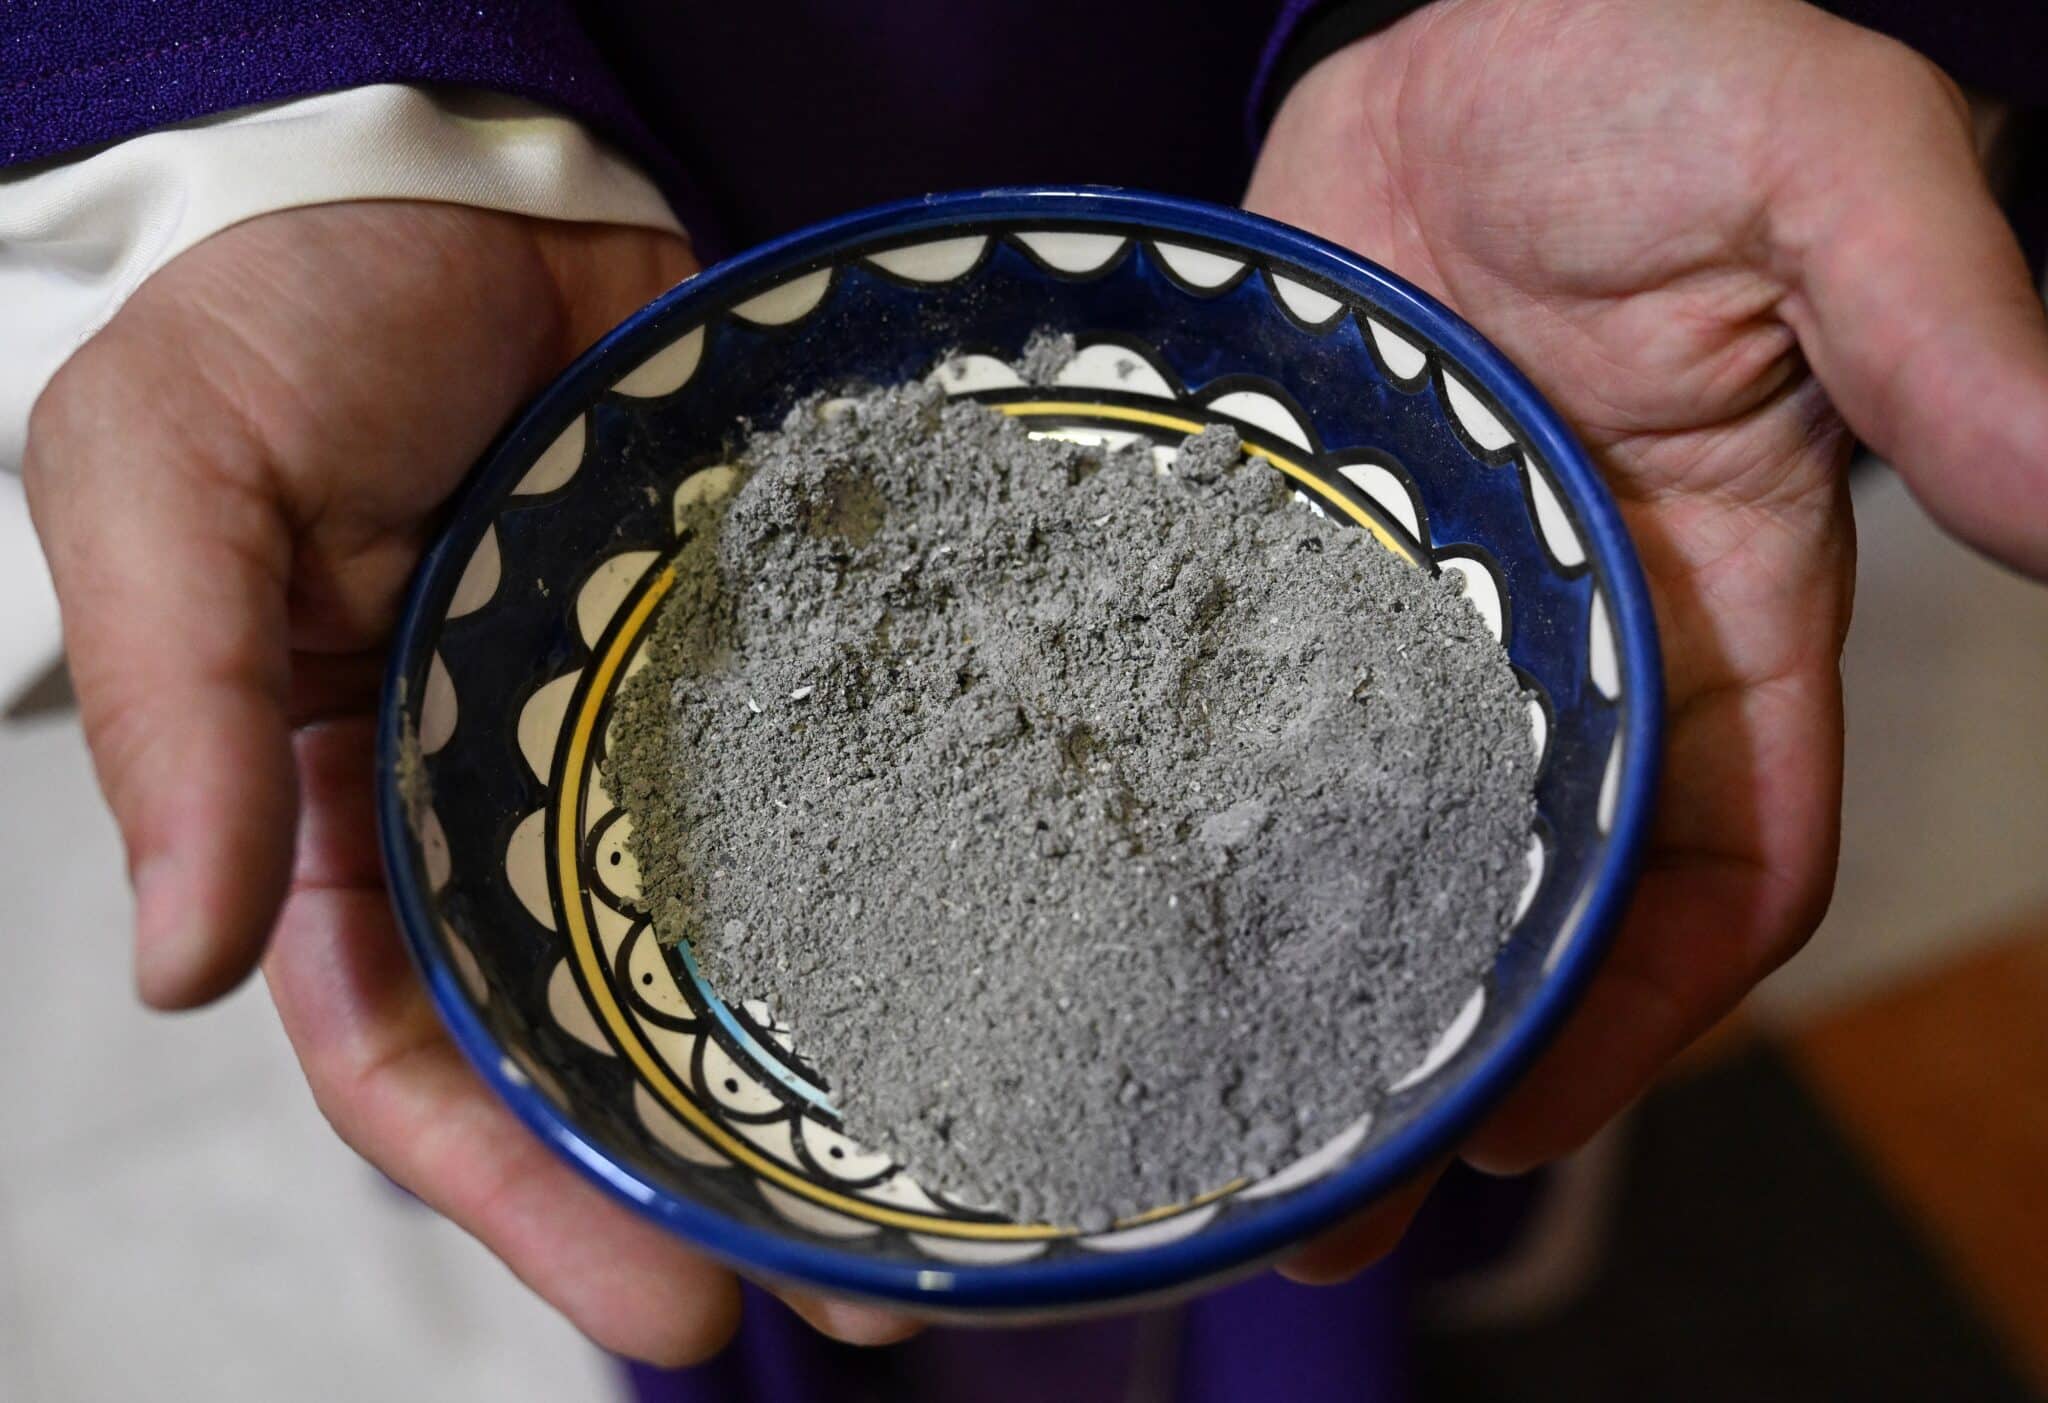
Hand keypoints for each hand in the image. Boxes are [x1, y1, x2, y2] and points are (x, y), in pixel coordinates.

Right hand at [24, 202, 916, 1360]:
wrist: (456, 176)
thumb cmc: (276, 319)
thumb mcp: (163, 491)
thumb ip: (174, 722)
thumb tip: (177, 966)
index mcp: (349, 823)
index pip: (426, 1063)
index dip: (532, 1196)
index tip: (665, 1312)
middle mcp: (514, 809)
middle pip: (616, 1040)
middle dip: (724, 1177)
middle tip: (873, 1299)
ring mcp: (658, 736)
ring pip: (750, 936)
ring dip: (845, 1057)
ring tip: (980, 1185)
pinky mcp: (779, 650)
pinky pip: (852, 778)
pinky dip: (921, 866)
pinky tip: (1016, 942)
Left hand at [1249, 0, 2047, 1274]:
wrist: (1451, 18)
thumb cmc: (1650, 65)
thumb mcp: (1819, 169)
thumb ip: (1938, 323)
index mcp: (1716, 610)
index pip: (1709, 870)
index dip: (1629, 1010)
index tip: (1509, 1121)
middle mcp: (1563, 640)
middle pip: (1517, 898)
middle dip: (1434, 1041)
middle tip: (1308, 1189)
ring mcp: (1415, 606)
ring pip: (1372, 842)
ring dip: (1304, 970)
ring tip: (1197, 1110)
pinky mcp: (1290, 555)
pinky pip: (1244, 720)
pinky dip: (1203, 822)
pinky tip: (1113, 898)